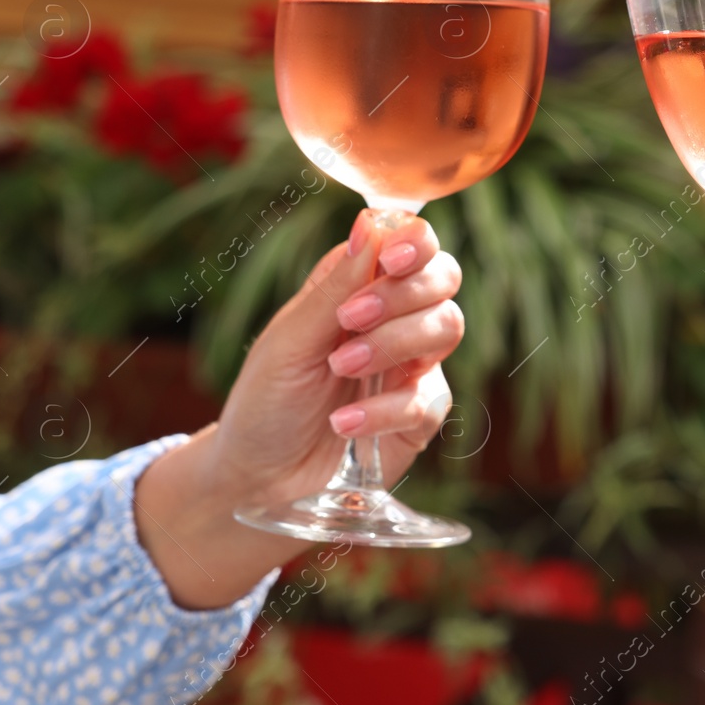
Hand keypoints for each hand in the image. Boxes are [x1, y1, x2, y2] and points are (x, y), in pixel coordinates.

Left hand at [135, 209, 463, 607]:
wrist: (259, 479)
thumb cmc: (266, 402)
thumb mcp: (289, 340)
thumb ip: (336, 287)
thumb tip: (371, 224)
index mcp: (359, 286)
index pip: (412, 244)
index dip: (415, 242)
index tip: (393, 258)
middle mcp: (395, 319)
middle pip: (443, 279)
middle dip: (403, 295)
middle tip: (351, 321)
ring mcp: (412, 366)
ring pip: (446, 328)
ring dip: (393, 344)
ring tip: (342, 368)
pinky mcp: (420, 415)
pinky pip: (427, 397)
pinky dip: (384, 409)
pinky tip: (345, 422)